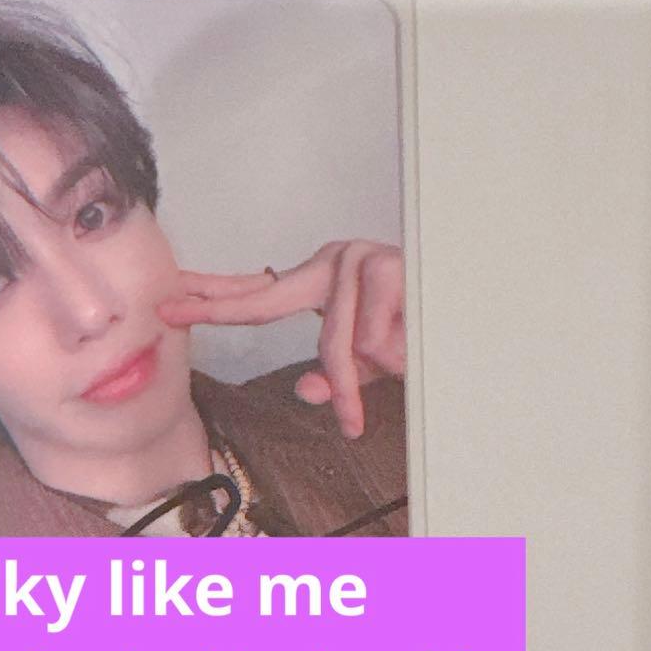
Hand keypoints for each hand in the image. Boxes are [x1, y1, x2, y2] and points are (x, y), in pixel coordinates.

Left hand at [157, 240, 404, 438]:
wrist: (481, 314)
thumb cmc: (421, 331)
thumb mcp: (369, 365)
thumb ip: (332, 376)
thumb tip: (303, 390)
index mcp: (323, 280)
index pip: (256, 292)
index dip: (211, 297)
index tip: (169, 299)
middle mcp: (334, 262)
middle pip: (264, 300)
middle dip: (215, 309)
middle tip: (169, 311)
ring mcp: (360, 260)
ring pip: (334, 343)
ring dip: (357, 378)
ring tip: (385, 380)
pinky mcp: (389, 267)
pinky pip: (369, 340)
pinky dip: (392, 357)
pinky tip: (415, 338)